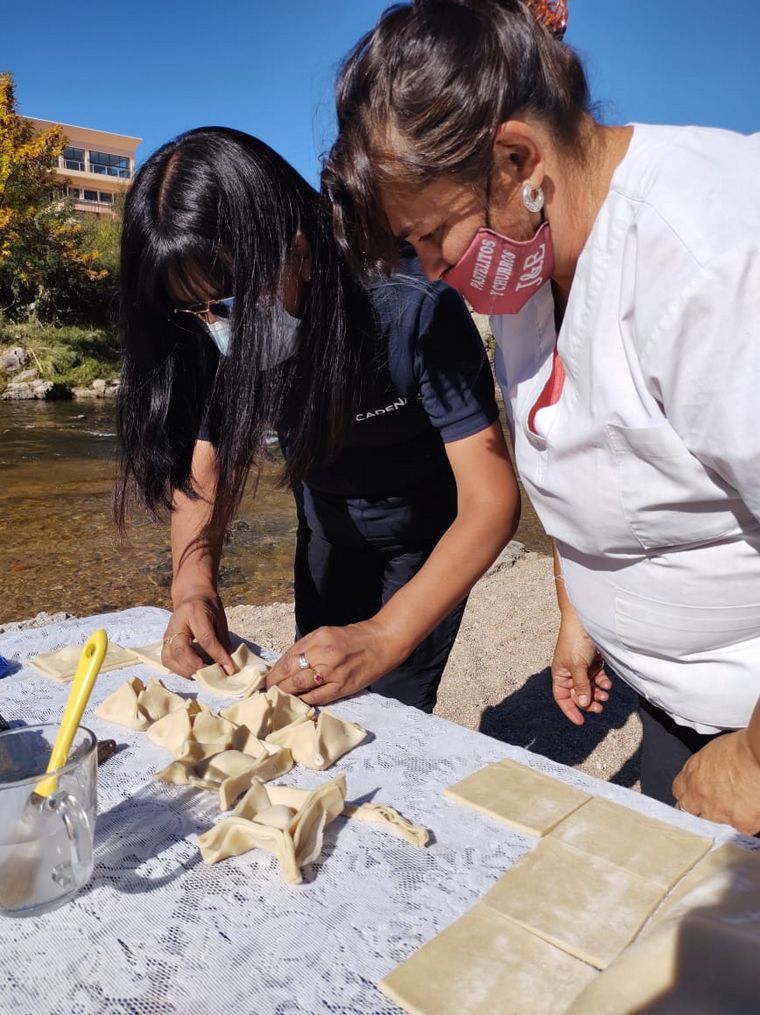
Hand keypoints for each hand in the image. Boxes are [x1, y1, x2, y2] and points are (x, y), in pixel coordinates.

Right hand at [162, 590, 234, 677]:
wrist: (191, 595)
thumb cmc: (208, 607)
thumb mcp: (220, 619)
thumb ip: (223, 641)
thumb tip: (229, 665)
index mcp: (194, 612)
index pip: (206, 638)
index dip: (218, 656)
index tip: (229, 669)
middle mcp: (177, 623)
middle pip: (182, 650)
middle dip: (197, 666)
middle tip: (211, 674)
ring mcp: (168, 633)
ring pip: (171, 657)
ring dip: (187, 671)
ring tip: (202, 675)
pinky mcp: (164, 642)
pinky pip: (167, 660)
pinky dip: (179, 670)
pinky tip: (191, 672)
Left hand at [265, 619, 401, 705]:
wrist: (382, 642)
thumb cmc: (353, 637)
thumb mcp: (327, 633)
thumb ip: (307, 647)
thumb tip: (286, 664)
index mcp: (318, 639)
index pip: (288, 658)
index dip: (274, 671)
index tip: (266, 679)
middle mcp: (323, 654)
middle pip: (290, 673)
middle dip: (275, 684)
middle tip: (266, 691)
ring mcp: (333, 672)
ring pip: (300, 686)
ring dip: (285, 694)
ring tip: (277, 698)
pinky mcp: (342, 687)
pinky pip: (317, 697)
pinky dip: (304, 701)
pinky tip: (297, 702)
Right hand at [551, 611, 610, 724]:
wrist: (586, 619)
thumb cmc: (576, 639)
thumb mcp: (577, 665)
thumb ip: (580, 685)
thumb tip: (583, 704)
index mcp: (560, 673)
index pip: (562, 697)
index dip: (570, 710)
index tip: (581, 721)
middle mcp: (569, 671)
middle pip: (577, 694)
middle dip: (588, 702)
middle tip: (599, 708)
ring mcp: (581, 666)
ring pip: (589, 686)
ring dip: (597, 693)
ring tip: (605, 695)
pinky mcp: (593, 661)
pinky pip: (597, 677)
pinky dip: (602, 682)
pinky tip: (607, 684)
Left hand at [673, 730, 759, 833]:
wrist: (758, 753)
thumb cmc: (740, 748)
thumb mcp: (710, 755)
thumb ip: (702, 771)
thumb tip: (707, 780)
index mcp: (691, 777)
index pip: (680, 794)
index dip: (690, 795)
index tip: (697, 796)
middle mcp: (700, 798)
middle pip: (695, 812)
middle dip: (706, 809)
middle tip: (723, 800)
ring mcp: (719, 813)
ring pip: (719, 822)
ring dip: (728, 815)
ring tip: (743, 800)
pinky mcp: (740, 823)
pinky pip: (741, 829)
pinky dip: (748, 821)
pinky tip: (754, 808)